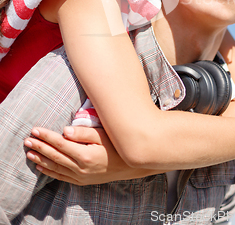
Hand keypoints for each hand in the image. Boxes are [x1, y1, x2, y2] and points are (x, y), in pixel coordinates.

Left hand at [24, 126, 157, 184]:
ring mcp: (81, 176)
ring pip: (56, 168)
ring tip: (29, 152)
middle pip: (55, 156)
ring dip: (41, 160)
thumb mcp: (104, 135)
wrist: (132, 165)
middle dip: (40, 147)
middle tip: (27, 140)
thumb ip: (84, 133)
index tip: (35, 130)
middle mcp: (80, 167)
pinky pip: (62, 177)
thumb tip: (64, 131)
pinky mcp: (83, 180)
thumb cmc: (119, 145)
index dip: (46, 137)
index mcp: (85, 154)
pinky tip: (41, 166)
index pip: (60, 144)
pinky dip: (50, 172)